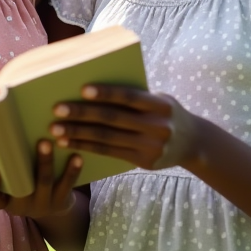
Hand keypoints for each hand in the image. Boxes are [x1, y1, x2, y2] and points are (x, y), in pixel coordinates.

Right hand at [0, 140, 82, 218]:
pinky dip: (72, 170)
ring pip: (43, 182)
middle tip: (22, 143)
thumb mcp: (12, 182)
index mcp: (4, 202)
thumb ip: (7, 165)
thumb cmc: (24, 186)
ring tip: (47, 142)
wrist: (52, 211)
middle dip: (22, 164)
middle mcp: (21, 206)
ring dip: (45, 162)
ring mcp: (42, 205)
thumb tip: (0, 129)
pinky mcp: (60, 203)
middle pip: (21, 186)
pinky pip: (66, 185)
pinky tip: (76, 156)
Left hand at [50, 84, 198, 170]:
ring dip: (79, 134)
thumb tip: (95, 89)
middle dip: (83, 114)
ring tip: (56, 129)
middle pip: (113, 119)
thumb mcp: (160, 100)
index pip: (129, 97)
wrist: (193, 143)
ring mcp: (150, 146)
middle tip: (57, 109)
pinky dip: (87, 147)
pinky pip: (109, 152)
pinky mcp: (143, 161)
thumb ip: (136, 97)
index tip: (82, 89)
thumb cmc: (167, 113)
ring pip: (107, 138)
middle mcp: (157, 126)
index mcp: (161, 105)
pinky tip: (70, 143)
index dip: (106, 93)